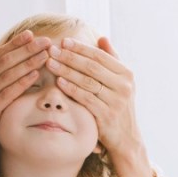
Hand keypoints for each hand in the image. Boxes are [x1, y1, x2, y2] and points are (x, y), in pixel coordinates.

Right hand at [0, 31, 51, 161]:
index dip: (15, 43)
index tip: (31, 34)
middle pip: (5, 61)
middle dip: (26, 49)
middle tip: (45, 41)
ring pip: (7, 74)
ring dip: (28, 63)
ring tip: (45, 55)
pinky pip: (7, 94)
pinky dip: (21, 83)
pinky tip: (34, 75)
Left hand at [47, 37, 155, 176]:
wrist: (126, 138)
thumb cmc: (118, 106)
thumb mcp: (120, 83)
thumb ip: (112, 60)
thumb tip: (102, 38)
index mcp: (126, 74)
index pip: (100, 56)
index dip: (81, 48)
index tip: (63, 41)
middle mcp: (124, 87)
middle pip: (92, 67)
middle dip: (70, 57)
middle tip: (52, 49)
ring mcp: (116, 102)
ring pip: (87, 82)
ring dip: (67, 71)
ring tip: (50, 63)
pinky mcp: (106, 116)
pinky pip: (86, 99)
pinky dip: (72, 89)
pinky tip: (59, 82)